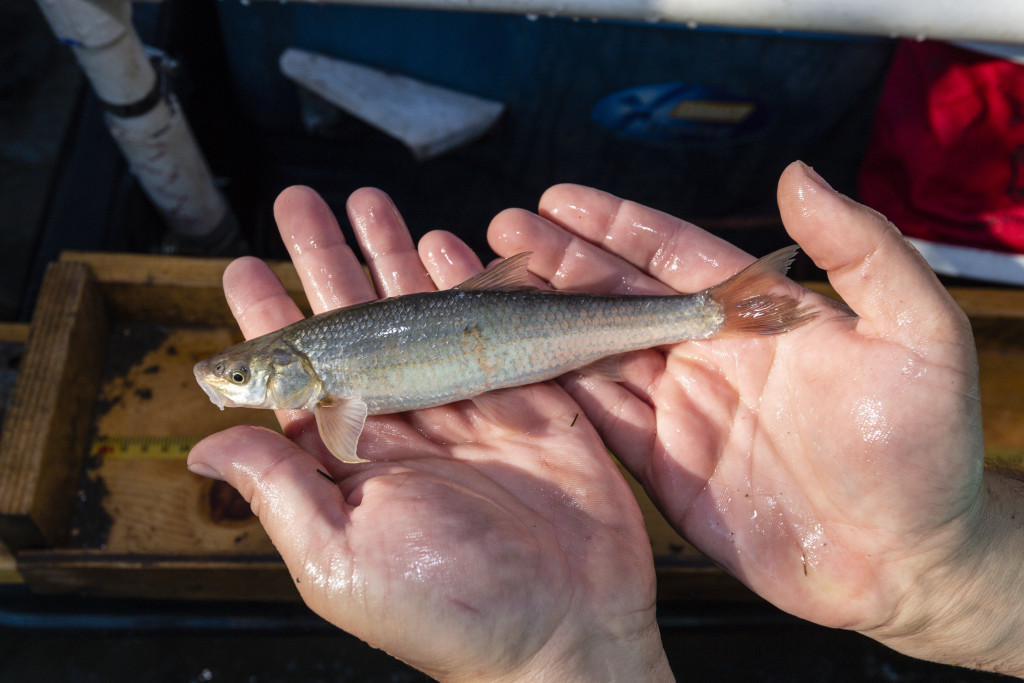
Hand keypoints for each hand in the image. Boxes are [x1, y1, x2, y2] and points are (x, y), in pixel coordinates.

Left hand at [188, 187, 672, 680]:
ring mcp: (467, 410)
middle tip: (302, 202)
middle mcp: (403, 426)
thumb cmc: (450, 608)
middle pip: (356, 324)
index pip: (299, 375)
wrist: (567, 630)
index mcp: (352, 461)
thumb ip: (277, 487)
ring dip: (394, 255)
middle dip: (327, 260)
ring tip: (369, 201)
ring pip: (420, 314)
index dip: (269, 319)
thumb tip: (202, 440)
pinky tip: (447, 243)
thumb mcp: (341, 557)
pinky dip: (472, 281)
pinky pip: (495, 327)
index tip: (241, 266)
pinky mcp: (529, 403)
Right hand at [488, 162, 1018, 671]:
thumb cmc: (924, 446)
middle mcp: (709, 354)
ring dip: (547, 320)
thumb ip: (862, 250)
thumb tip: (798, 176)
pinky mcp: (664, 466)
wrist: (908, 558)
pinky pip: (600, 420)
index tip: (560, 199)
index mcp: (758, 315)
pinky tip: (516, 365)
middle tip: (504, 232)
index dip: (617, 225)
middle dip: (562, 262)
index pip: (674, 255)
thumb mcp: (917, 333)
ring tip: (492, 288)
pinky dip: (557, 392)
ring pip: (597, 353)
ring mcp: (683, 411)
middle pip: (619, 296)